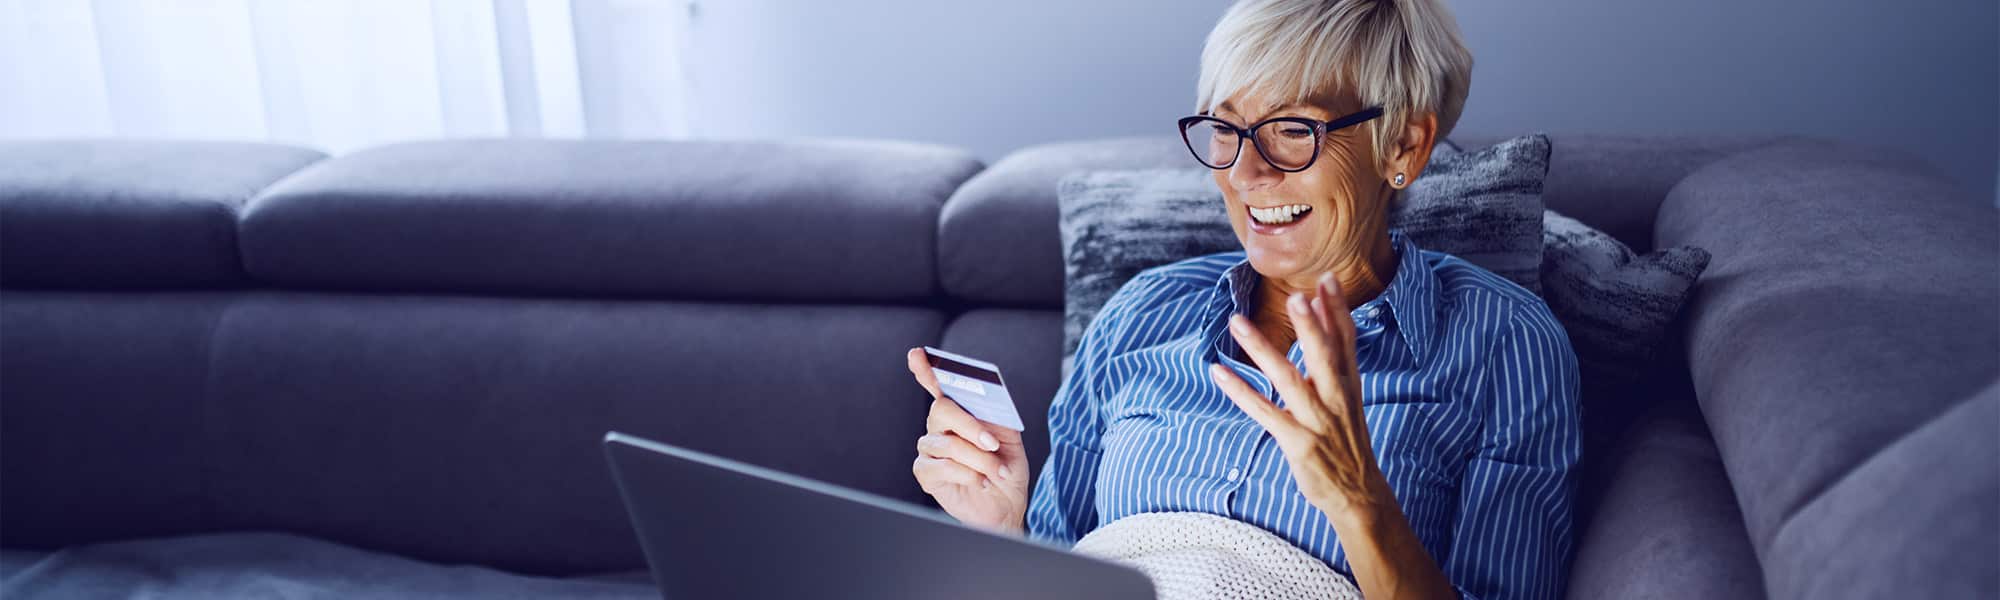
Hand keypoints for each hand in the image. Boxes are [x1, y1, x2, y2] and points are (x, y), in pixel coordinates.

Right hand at [906, 348, 1029, 533]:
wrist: (1007, 505)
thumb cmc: (1005, 469)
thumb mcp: (1009, 437)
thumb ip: (996, 415)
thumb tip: (987, 397)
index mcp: (959, 413)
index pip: (938, 386)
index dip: (926, 370)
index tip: (918, 354)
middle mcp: (939, 427)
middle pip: (942, 409)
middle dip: (971, 427)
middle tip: (992, 444)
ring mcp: (929, 449)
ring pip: (949, 444)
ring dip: (981, 460)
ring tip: (998, 472)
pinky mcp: (926, 473)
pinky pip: (942, 467)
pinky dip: (969, 475)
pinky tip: (981, 482)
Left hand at [1207, 273, 1395, 516]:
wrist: (1358, 493)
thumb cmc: (1347, 439)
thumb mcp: (1348, 395)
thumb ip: (1335, 356)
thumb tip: (1323, 314)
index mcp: (1348, 383)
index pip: (1346, 339)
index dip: (1338, 309)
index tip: (1327, 279)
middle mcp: (1335, 397)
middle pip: (1323, 354)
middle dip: (1310, 325)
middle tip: (1295, 295)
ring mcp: (1316, 420)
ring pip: (1287, 378)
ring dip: (1261, 348)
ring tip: (1236, 321)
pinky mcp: (1297, 442)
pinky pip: (1263, 411)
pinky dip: (1240, 391)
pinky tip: (1219, 371)